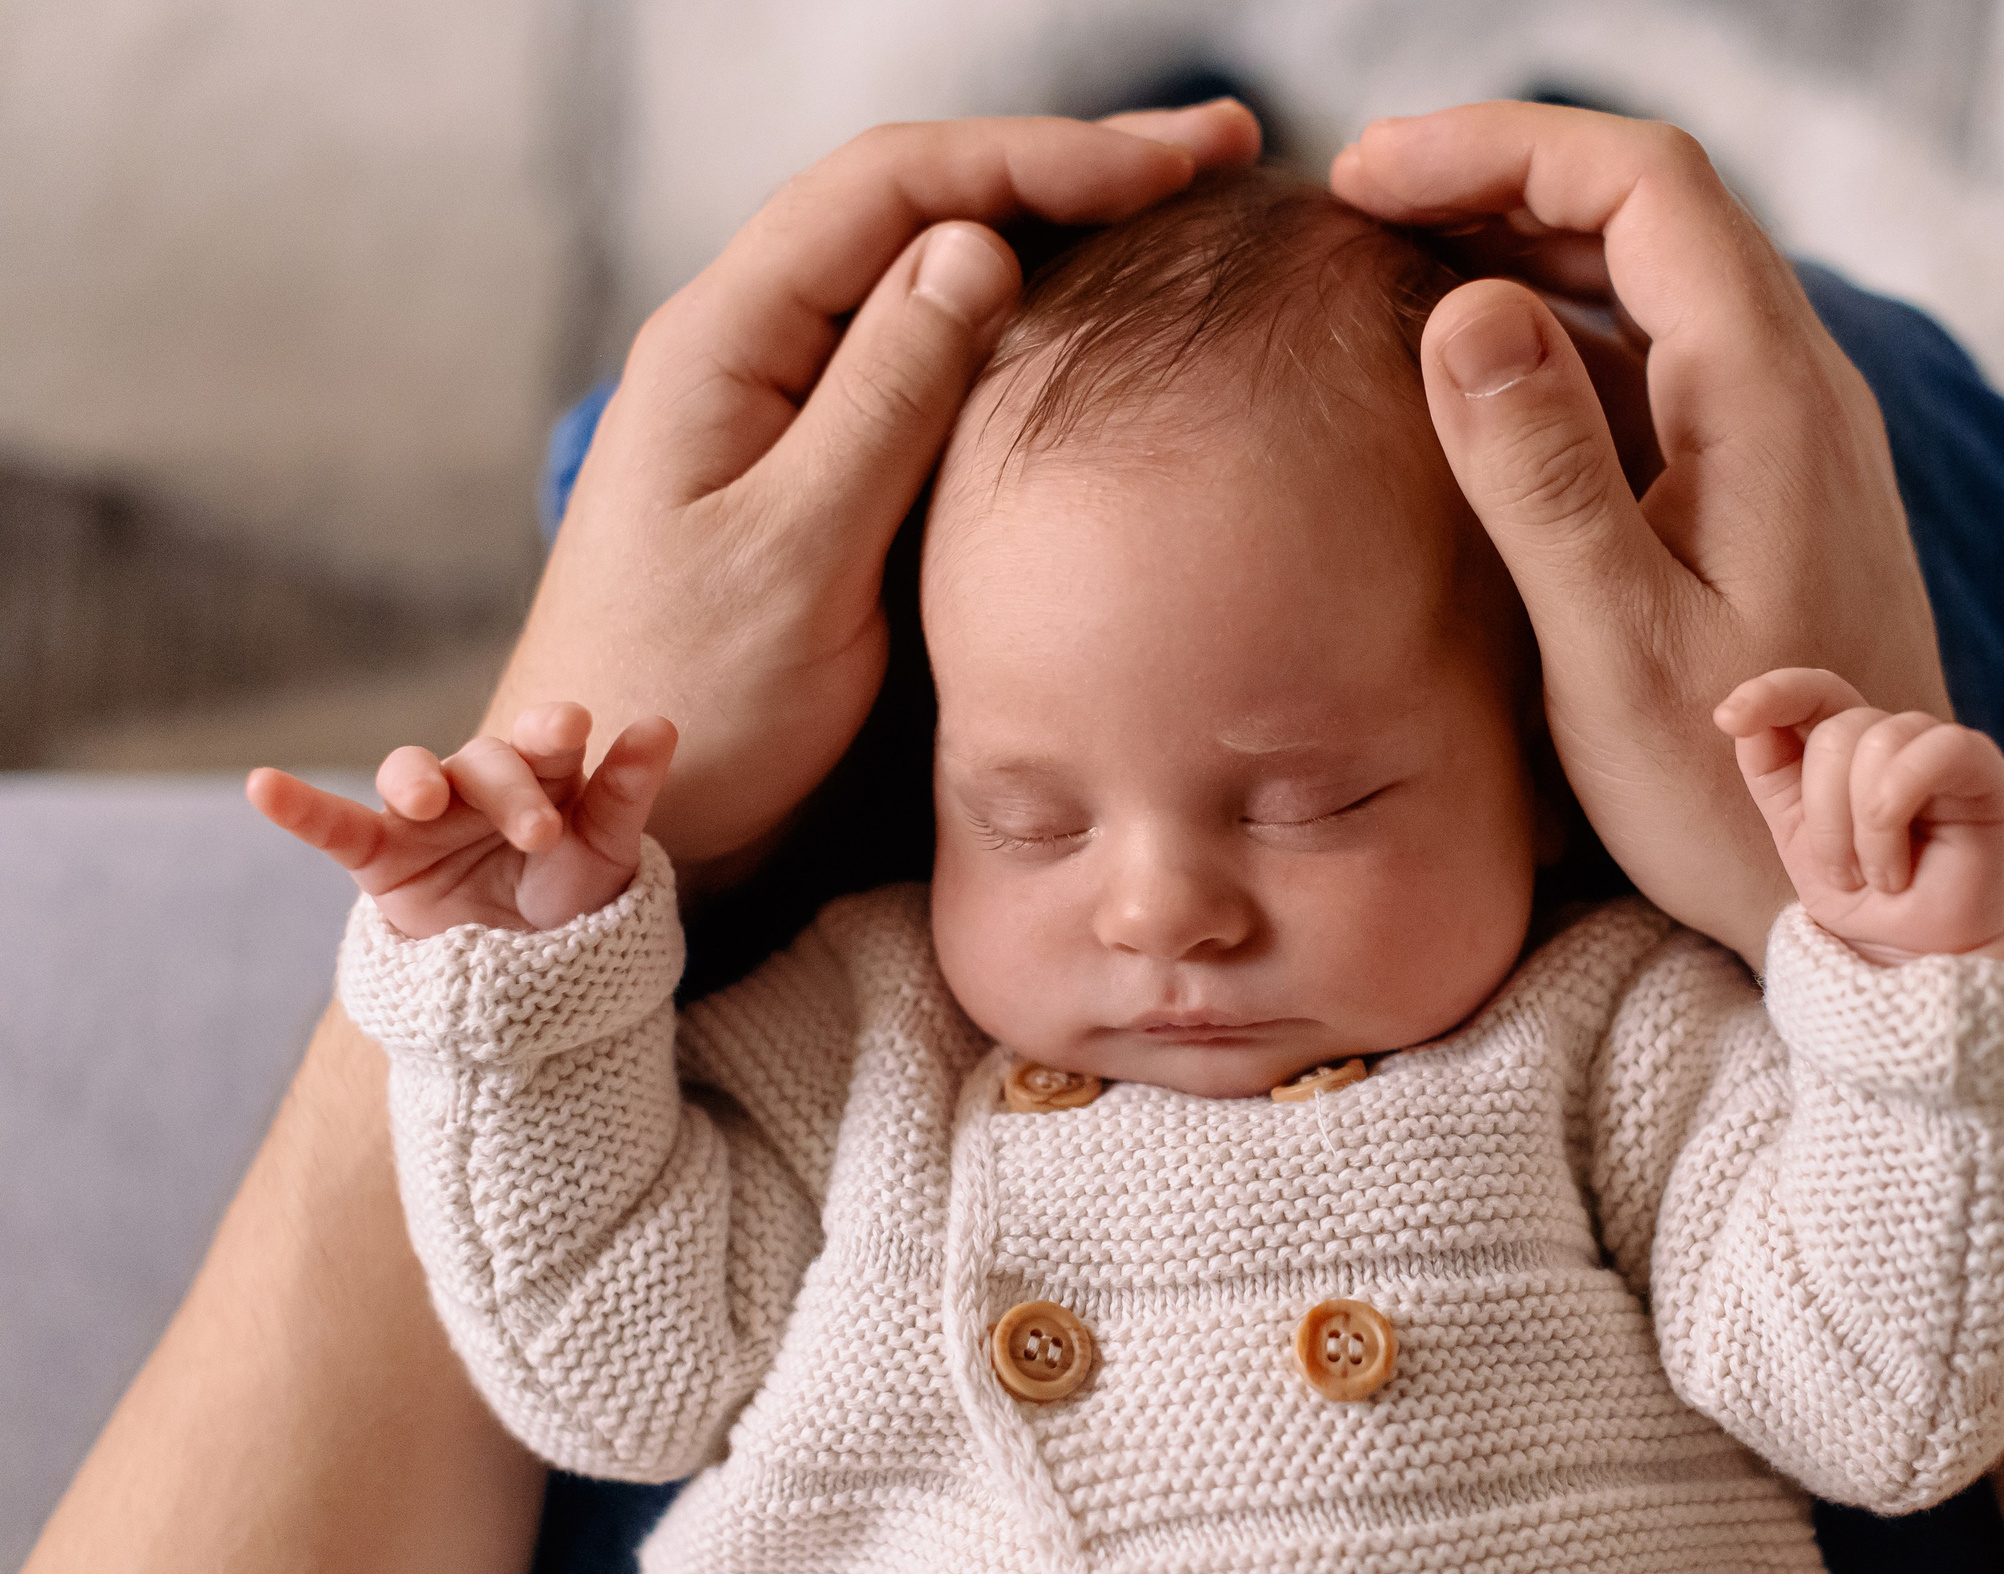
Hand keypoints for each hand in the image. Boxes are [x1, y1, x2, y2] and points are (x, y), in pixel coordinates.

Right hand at [246, 704, 675, 937]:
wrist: (533, 981)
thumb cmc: (574, 901)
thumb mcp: (609, 854)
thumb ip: (626, 793)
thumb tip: (661, 723)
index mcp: (543, 773)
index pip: (545, 738)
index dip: (553, 730)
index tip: (572, 729)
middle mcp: (480, 784)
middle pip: (485, 759)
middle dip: (511, 790)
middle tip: (540, 834)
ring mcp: (425, 817)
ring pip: (409, 772)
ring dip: (415, 777)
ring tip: (425, 800)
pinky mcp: (380, 858)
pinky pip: (334, 826)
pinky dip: (298, 805)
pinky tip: (261, 785)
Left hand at [489, 101, 1258, 892]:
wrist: (621, 824)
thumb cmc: (686, 703)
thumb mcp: (795, 555)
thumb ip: (885, 401)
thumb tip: (977, 249)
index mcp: (724, 341)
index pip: (894, 185)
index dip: (1040, 155)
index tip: (1171, 164)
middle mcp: (752, 345)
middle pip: (919, 203)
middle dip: (1067, 167)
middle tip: (1216, 153)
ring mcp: (786, 402)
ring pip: (930, 273)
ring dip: (1054, 232)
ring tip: (1179, 213)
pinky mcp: (822, 465)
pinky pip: (928, 359)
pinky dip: (1022, 324)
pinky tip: (1096, 326)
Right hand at [1331, 102, 1948, 964]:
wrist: (1857, 886)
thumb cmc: (1733, 791)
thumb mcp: (1614, 645)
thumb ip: (1541, 475)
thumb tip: (1460, 309)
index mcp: (1767, 397)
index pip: (1642, 184)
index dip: (1500, 148)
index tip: (1368, 177)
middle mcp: (1796, 387)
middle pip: (1652, 207)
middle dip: (1502, 178)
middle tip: (1359, 204)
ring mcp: (1789, 431)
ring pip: (1657, 275)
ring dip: (1528, 246)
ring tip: (1395, 263)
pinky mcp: (1768, 482)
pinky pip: (1662, 354)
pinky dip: (1562, 328)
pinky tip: (1478, 369)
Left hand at [1716, 668, 2003, 961]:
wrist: (1912, 959)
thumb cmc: (1860, 896)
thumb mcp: (1794, 832)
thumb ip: (1769, 768)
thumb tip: (1737, 713)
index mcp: (1848, 746)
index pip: (1813, 691)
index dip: (1772, 692)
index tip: (1729, 717)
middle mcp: (1895, 737)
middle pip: (1836, 731)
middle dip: (1823, 816)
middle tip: (1844, 874)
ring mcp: (1941, 749)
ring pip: (1877, 742)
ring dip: (1862, 832)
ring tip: (1879, 879)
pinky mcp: (1986, 772)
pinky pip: (1939, 749)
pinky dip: (1897, 811)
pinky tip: (1900, 871)